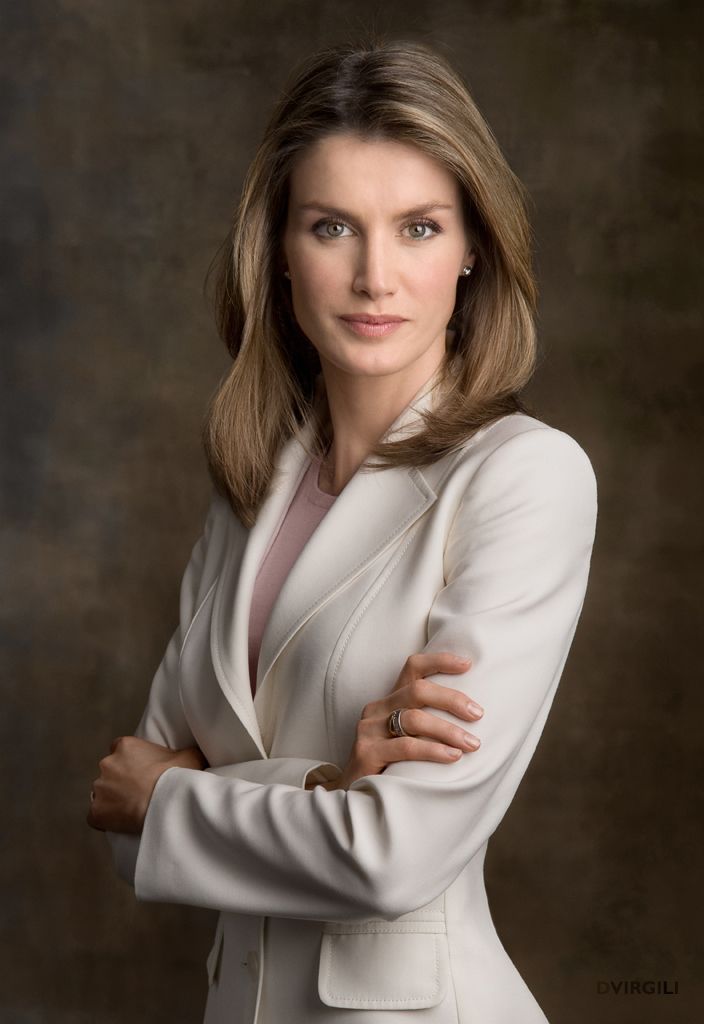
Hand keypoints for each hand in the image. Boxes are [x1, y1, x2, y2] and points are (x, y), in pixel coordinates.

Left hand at [86, 736, 205, 834]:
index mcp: (124, 746)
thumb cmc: (177, 777)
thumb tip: (193, 754)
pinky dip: (105, 820)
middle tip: (139, 792)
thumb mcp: (189, 755)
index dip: (130, 761)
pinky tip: (121, 823)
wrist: (165, 803)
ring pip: (102, 793)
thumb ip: (185, 751)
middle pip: (109, 771)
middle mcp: (107, 763)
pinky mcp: (96, 812)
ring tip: (132, 809)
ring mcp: (99, 788)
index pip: (119, 749)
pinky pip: (96, 816)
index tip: (141, 771)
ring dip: (112, 799)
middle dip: (120, 780)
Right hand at [319, 652, 482, 790]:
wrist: (352, 800)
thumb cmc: (389, 768)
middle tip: (478, 714)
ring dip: (448, 730)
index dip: (440, 661)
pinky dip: (433, 750)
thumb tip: (473, 717)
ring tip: (472, 744)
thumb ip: (428, 724)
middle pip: (418, 690)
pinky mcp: (366, 753)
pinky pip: (406, 747)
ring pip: (414, 718)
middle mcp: (376, 709)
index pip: (413, 668)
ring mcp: (368, 730)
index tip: (468, 665)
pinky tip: (452, 757)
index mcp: (389, 701)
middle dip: (452, 700)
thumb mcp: (406, 738)